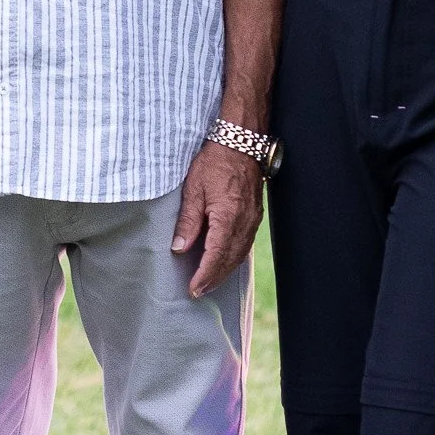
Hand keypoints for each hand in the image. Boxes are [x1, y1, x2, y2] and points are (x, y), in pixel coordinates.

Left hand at [171, 139, 263, 297]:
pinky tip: (224, 262)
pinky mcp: (255, 216)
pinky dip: (234, 258)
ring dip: (224, 271)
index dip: (204, 274)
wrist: (241, 143)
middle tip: (198, 291)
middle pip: (230, 260)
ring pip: (239, 255)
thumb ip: (188, 221)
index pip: (216, 255)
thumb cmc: (215, 162)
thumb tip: (179, 248)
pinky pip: (245, 244)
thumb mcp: (194, 189)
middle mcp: (244, 222)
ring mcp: (252, 220)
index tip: (193, 288)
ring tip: (209, 282)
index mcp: (228, 217)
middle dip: (213, 278)